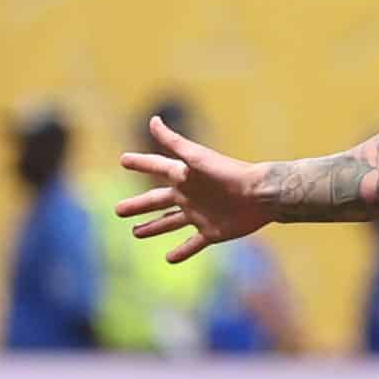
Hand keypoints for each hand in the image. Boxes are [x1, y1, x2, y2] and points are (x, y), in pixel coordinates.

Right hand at [115, 116, 269, 262]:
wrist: (261, 195)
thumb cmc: (229, 173)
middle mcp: (189, 195)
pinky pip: (193, 244)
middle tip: (118, 210)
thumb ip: (174, 141)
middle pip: (156, 201)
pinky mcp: (212, 232)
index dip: (141, 163)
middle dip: (137, 205)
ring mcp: (199, 215)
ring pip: (169, 222)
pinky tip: (168, 258)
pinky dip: (181, 251)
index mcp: (184, 176)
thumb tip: (153, 120)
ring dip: (153, 227)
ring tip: (135, 233)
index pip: (156, 167)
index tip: (123, 160)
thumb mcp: (197, 157)